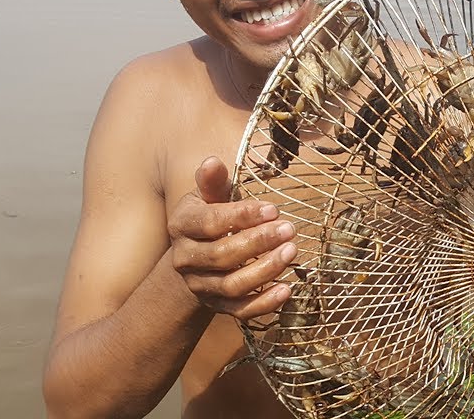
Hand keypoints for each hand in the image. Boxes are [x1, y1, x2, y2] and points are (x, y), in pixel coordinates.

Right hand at [166, 156, 296, 320]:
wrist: (193, 259)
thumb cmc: (208, 217)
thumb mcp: (207, 197)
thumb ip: (212, 182)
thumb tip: (212, 162)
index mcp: (182, 225)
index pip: (210, 223)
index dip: (242, 216)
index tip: (273, 209)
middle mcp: (185, 259)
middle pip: (222, 255)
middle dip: (258, 243)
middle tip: (289, 230)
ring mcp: (201, 286)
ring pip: (232, 285)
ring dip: (265, 270)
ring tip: (291, 252)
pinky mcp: (217, 306)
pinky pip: (240, 311)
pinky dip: (264, 304)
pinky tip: (287, 290)